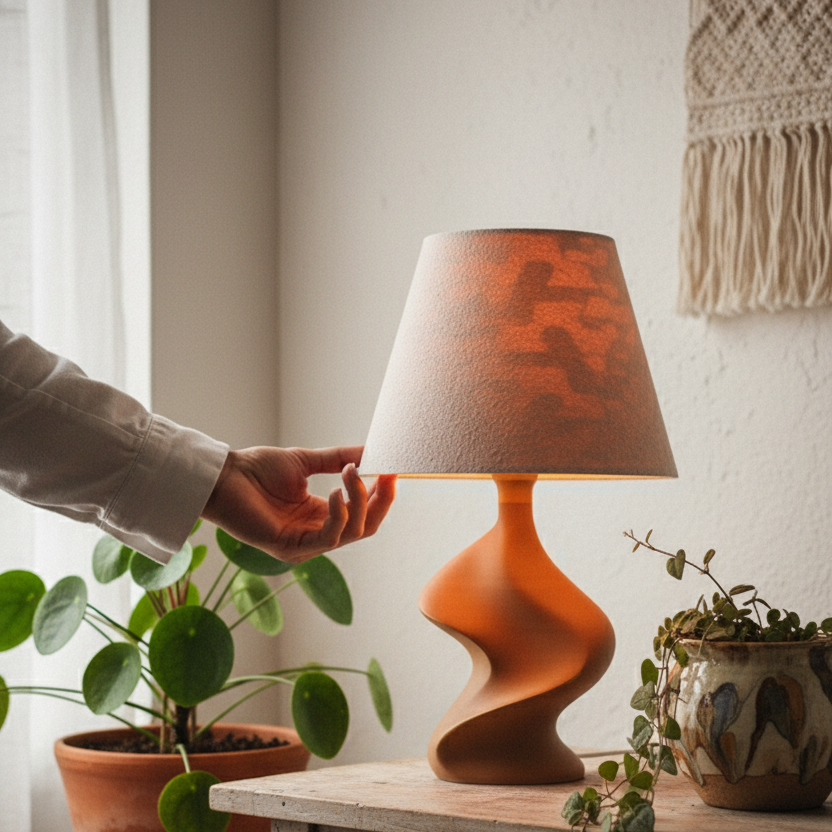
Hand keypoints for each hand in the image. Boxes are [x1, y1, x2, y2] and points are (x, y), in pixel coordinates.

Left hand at [200, 445, 395, 563]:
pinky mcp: (290, 550)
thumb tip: (372, 451)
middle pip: (366, 528)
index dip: (382, 495)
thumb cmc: (256, 470)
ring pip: (352, 533)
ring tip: (349, 474)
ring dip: (358, 502)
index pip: (364, 514)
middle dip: (380, 502)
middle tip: (386, 475)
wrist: (223, 477)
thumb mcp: (307, 461)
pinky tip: (335, 492)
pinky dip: (338, 514)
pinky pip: (329, 538)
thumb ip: (339, 458)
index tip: (394, 470)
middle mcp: (316, 534)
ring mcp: (304, 546)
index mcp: (321, 516)